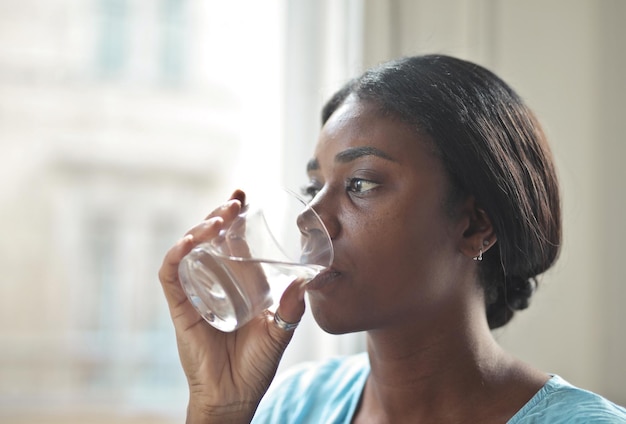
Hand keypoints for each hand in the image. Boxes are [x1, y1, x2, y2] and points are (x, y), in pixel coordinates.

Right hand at [158, 190, 305, 423]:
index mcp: (239, 282)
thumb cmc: (256, 364)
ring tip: (219, 218)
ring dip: (201, 229)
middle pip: (211, 238)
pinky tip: (191, 242)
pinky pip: (171, 274)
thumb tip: (307, 281)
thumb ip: (292, 308)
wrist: (233, 394)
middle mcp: (215, 281)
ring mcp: (195, 292)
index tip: (242, 195)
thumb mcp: (280, 330)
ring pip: (190, 249)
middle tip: (234, 202)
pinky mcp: (180, 306)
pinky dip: (177, 255)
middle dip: (220, 215)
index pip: (232, 241)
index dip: (235, 217)